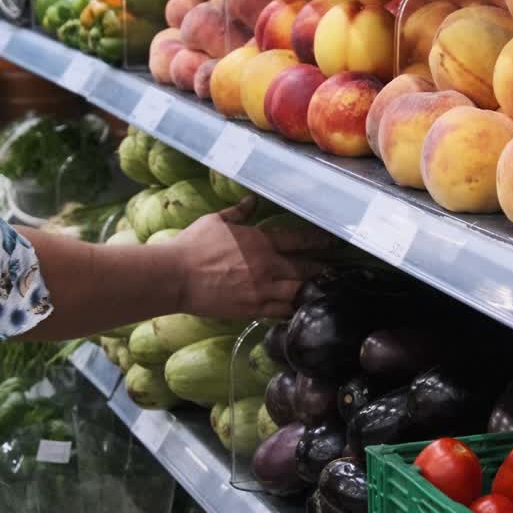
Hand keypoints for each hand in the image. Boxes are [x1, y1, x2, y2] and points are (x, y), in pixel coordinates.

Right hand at [171, 197, 336, 318]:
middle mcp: (267, 266)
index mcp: (261, 242)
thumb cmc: (193, 246)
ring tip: (324, 291)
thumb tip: (252, 200)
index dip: (319, 240)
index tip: (333, 241)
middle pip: (306, 269)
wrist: (175, 277)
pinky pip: (282, 312)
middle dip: (322, 269)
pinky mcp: (253, 310)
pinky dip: (294, 310)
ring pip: (299, 293)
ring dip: (312, 291)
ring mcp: (262, 291)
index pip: (299, 239)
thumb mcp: (217, 221)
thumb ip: (240, 212)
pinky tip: (303, 310)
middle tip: (336, 270)